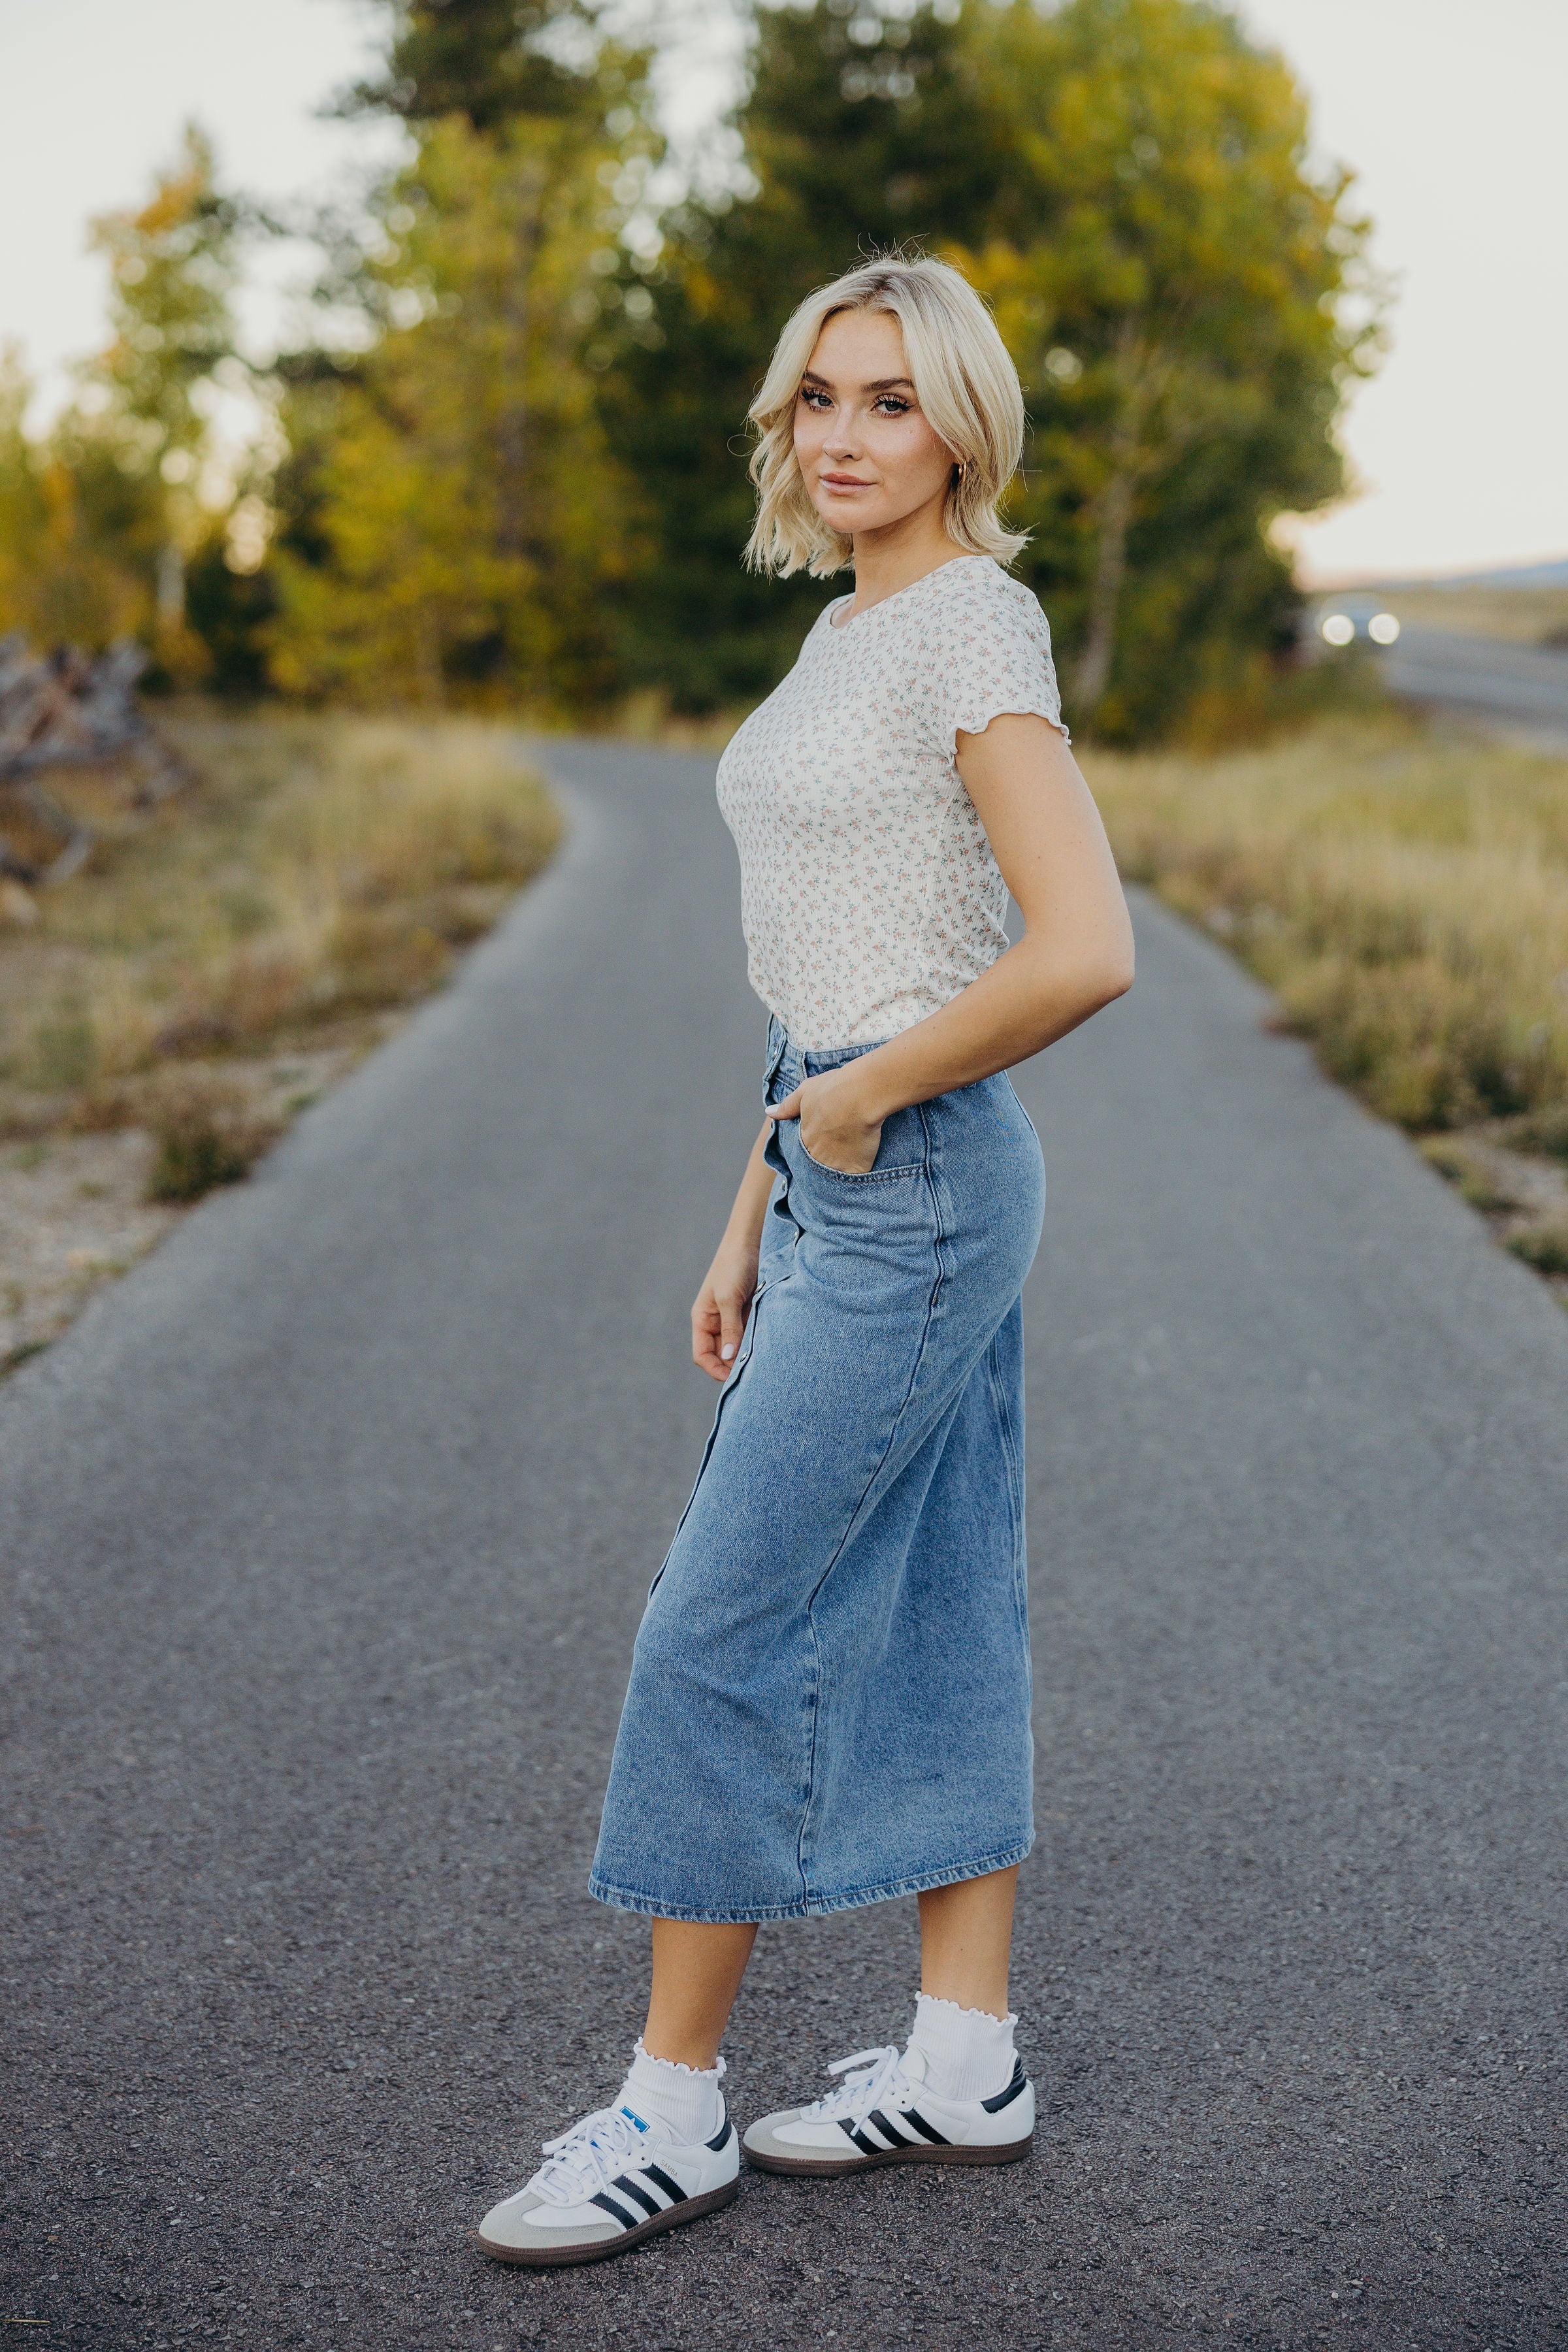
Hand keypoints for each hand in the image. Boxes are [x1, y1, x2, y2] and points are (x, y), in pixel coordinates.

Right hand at [691, 1232, 760, 1382]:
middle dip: (732, 1365)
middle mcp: (715, 1322)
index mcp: (702, 1319)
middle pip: (720, 1355)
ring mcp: (732, 1319)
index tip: (733, 1377)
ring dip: (746, 1354)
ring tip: (761, 1361)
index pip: (702, 1355)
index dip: (715, 1369)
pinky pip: (750, 1335)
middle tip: (751, 1372)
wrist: (750, 1242)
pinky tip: (767, 1346)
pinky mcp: (748, 1313)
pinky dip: (756, 1342)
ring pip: (736, 1347)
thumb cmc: (733, 1266)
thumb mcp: (729, 1298)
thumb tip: (728, 1358)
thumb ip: (730, 1328)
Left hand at [765, 1065, 883, 1174]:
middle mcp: (816, 1155)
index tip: (827, 1137)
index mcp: (804, 1137)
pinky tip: (863, 1166)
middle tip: (841, 1148)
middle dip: (826, 1159)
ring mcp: (835, 1164)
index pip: (805, 1150)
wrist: (860, 1096)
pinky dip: (858, 1175)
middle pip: (819, 1164)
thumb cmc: (834, 1089)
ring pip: (835, 1174)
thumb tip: (769, 1112)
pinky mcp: (855, 1170)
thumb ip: (787, 1106)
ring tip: (852, 1156)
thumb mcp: (805, 1091)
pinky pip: (855, 1179)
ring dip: (840, 1169)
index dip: (816, 1144)